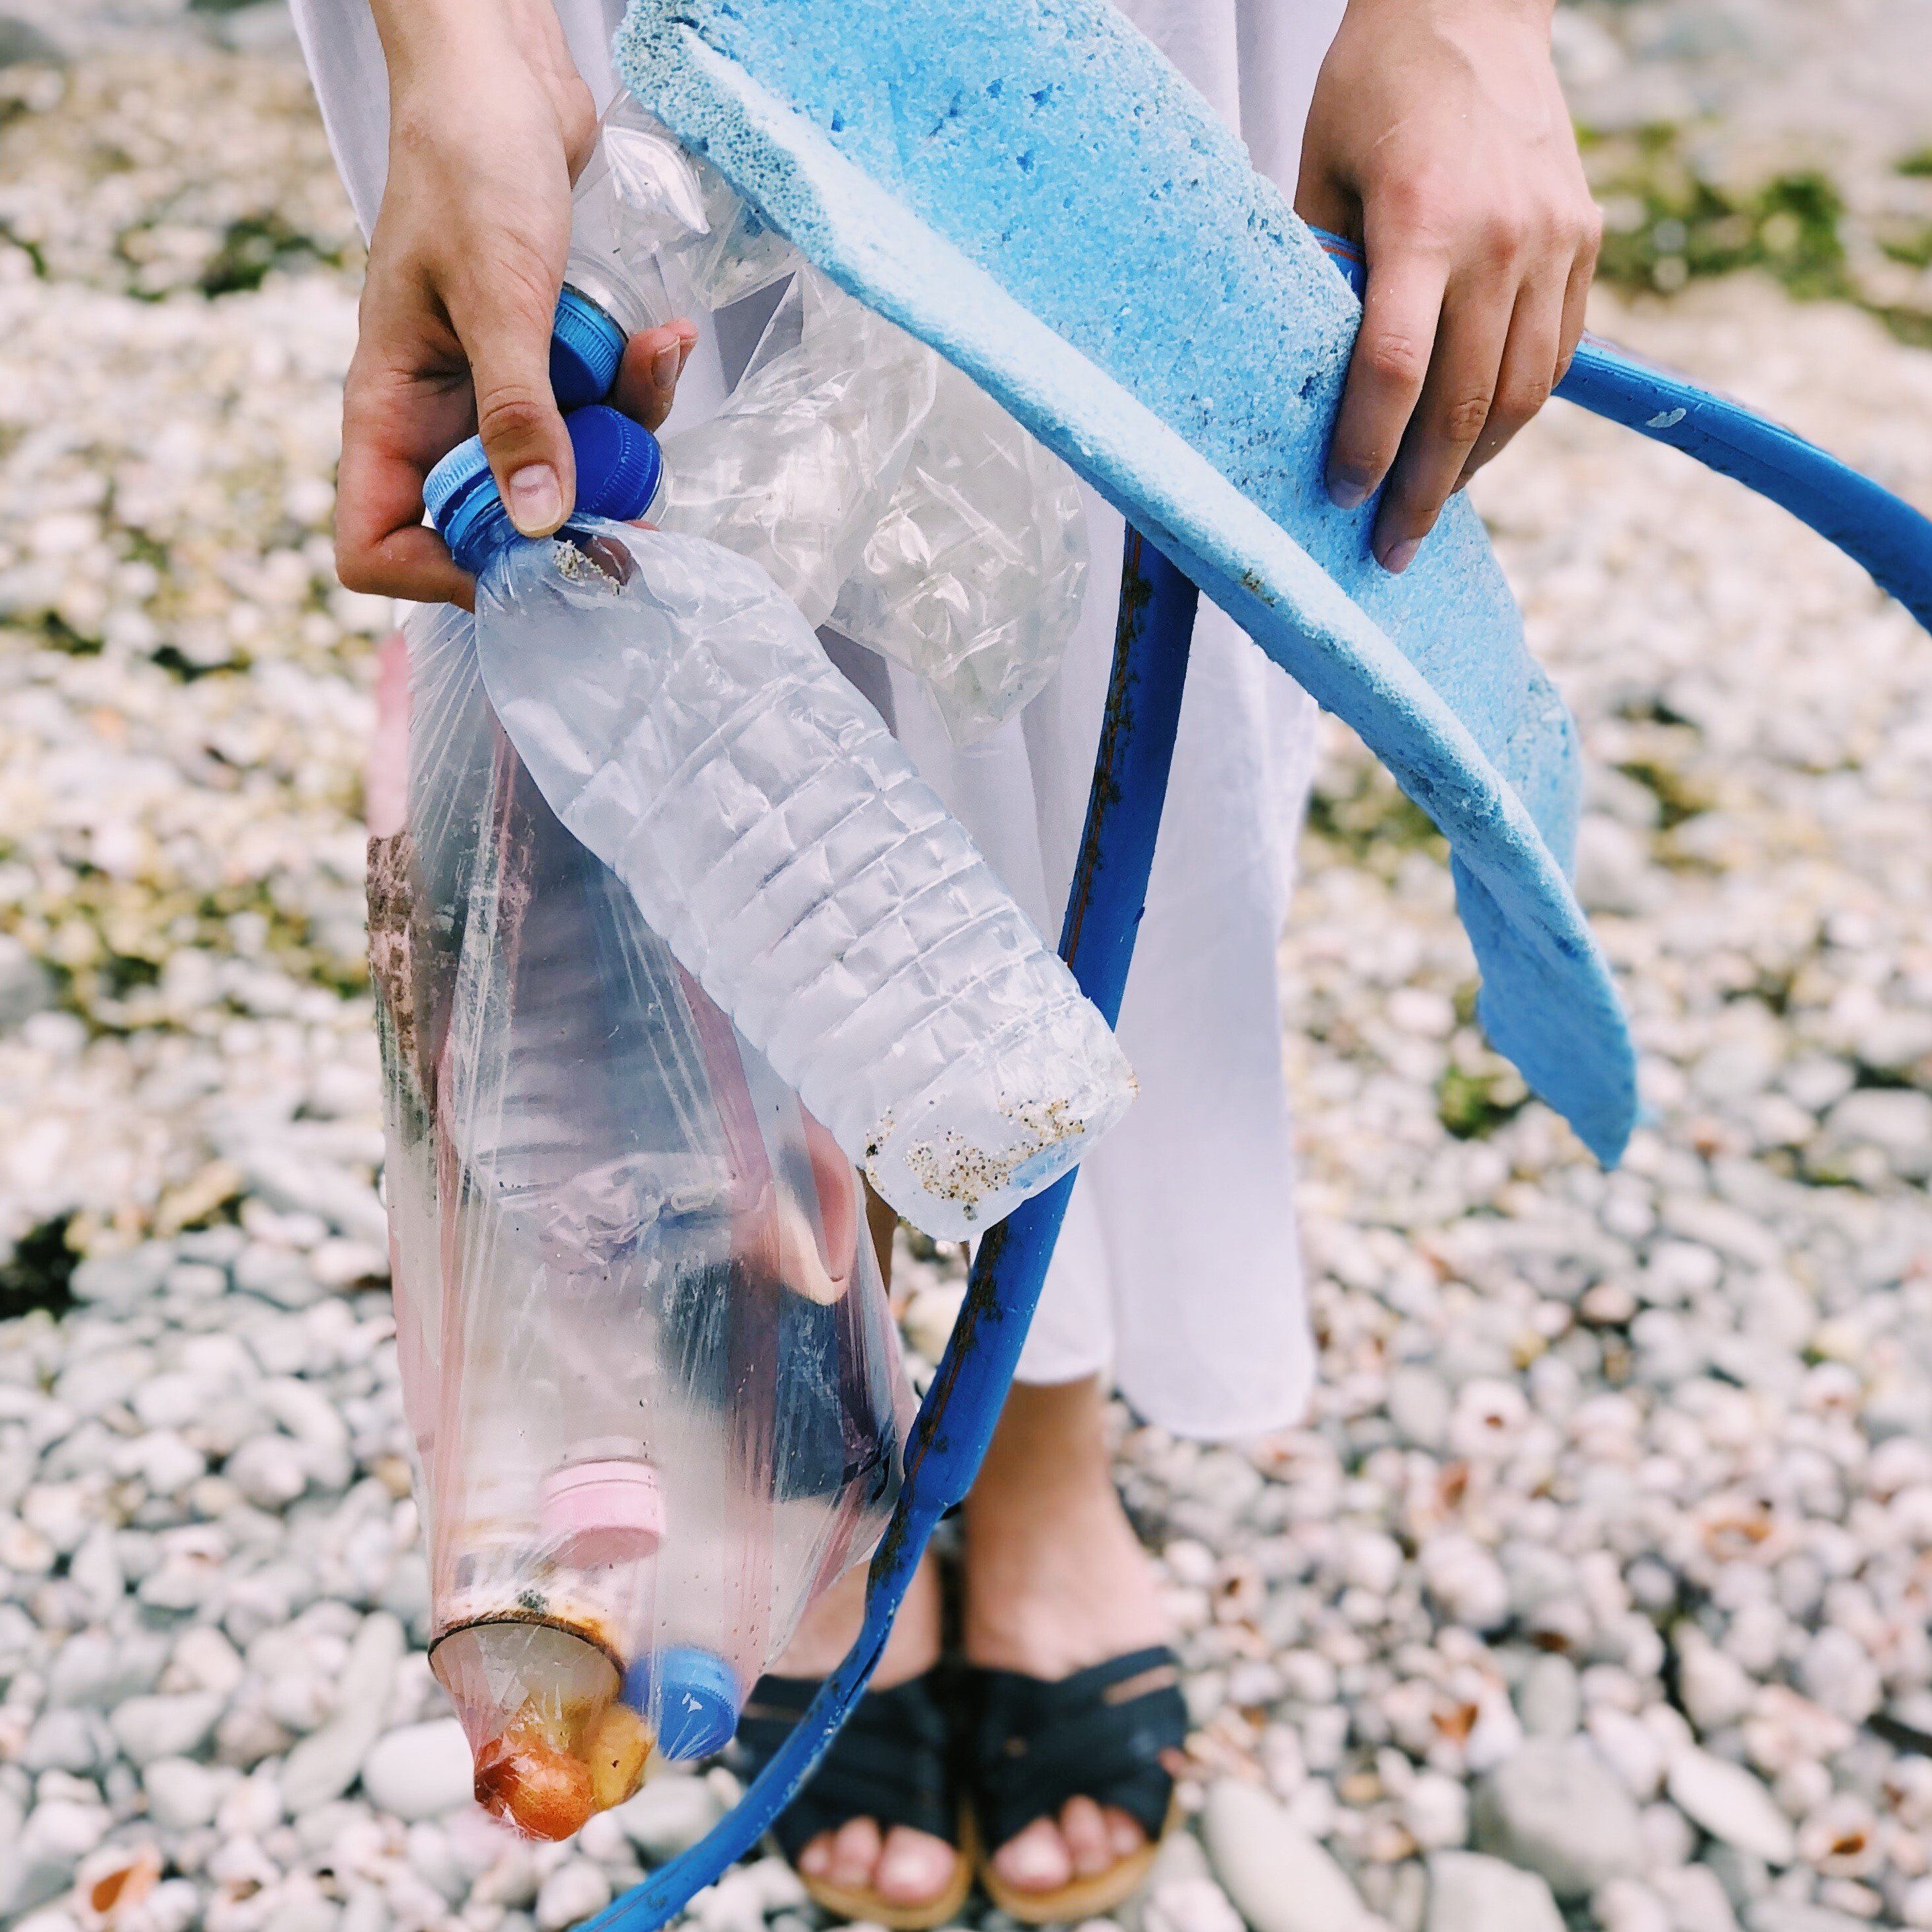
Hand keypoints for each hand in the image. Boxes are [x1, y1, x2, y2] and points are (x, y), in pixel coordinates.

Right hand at [337, 0, 696, 605]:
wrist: (503, 80)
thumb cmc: (470, 165)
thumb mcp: (498, 297)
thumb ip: (519, 414)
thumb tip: (538, 522)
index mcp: (389, 409)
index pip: (375, 544)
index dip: (439, 575)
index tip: (523, 557)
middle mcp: (438, 416)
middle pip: (491, 527)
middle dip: (569, 514)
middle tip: (633, 495)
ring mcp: (495, 394)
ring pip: (564, 475)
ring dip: (624, 438)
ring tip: (651, 361)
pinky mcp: (550, 367)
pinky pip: (599, 415)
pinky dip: (637, 385)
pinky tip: (662, 337)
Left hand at [1297, 0, 1600, 572]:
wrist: (1473, 2)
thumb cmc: (1374, 88)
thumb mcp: (1319, 172)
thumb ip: (1317, 276)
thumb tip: (1295, 383)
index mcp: (1421, 219)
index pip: (1396, 368)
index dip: (1368, 447)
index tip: (1342, 498)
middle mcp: (1502, 237)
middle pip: (1467, 404)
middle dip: (1424, 491)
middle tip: (1391, 549)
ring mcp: (1554, 240)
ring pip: (1522, 394)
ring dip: (1476, 465)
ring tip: (1429, 507)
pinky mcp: (1584, 239)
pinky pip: (1555, 354)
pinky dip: (1516, 411)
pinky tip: (1475, 444)